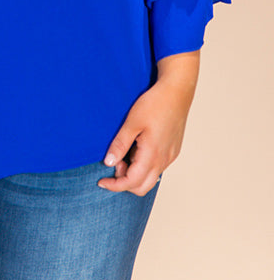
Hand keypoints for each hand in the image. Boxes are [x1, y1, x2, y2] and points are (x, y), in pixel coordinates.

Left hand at [98, 50, 200, 195]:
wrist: (177, 92)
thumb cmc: (155, 104)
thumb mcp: (132, 122)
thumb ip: (120, 144)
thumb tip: (109, 162)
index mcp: (153, 154)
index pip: (132, 182)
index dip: (115, 185)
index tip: (102, 181)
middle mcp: (164, 160)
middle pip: (142, 186)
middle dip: (124, 181)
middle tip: (115, 162)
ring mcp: (170, 156)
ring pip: (150, 178)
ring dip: (134, 172)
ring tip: (125, 151)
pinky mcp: (173, 151)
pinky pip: (157, 167)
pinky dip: (143, 166)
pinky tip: (136, 148)